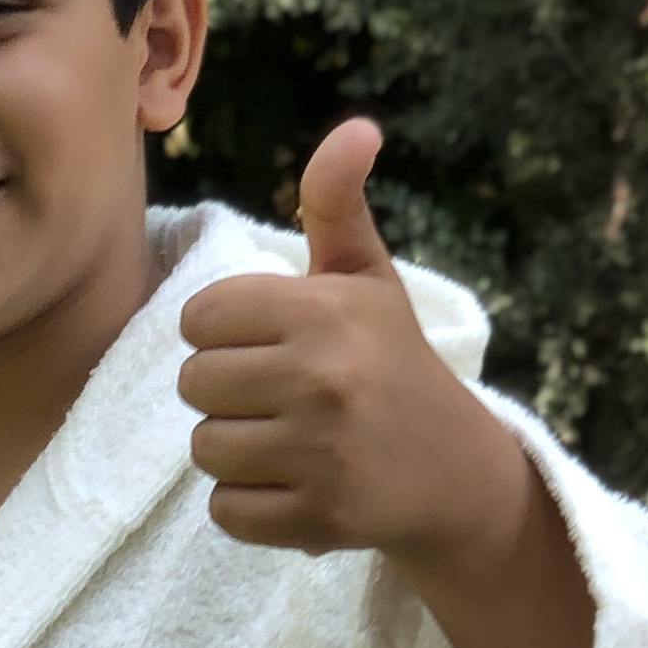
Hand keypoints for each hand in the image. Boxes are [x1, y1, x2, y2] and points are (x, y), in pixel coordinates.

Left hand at [177, 115, 514, 560]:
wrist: (455, 470)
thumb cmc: (393, 363)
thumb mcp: (369, 278)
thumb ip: (337, 204)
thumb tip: (356, 128)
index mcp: (325, 311)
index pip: (198, 318)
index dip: (222, 332)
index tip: (266, 344)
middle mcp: (321, 380)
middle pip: (193, 384)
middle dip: (224, 392)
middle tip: (276, 396)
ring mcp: (319, 455)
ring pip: (204, 449)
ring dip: (233, 450)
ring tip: (284, 440)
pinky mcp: (317, 519)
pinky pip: (226, 512)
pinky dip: (248, 505)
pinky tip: (291, 485)